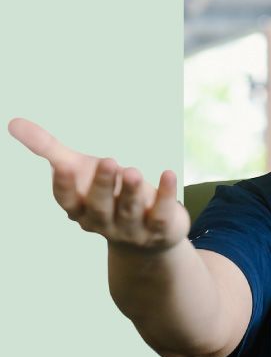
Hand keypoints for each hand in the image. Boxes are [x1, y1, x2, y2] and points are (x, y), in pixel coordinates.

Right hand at [8, 117, 189, 252]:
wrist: (147, 234)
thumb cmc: (105, 194)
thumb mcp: (78, 171)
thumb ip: (48, 149)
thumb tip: (12, 122)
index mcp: (80, 209)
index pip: (68, 201)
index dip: (64, 185)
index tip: (62, 166)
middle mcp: (104, 223)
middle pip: (101, 207)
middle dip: (103, 185)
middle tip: (110, 160)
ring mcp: (133, 229)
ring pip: (131, 210)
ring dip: (131, 191)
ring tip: (132, 170)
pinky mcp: (161, 229)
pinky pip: (164, 212)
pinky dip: (166, 194)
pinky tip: (168, 174)